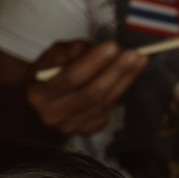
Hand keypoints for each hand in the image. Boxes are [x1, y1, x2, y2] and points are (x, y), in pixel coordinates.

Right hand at [25, 40, 147, 136]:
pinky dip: (119, 92)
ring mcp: (71, 127)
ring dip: (125, 81)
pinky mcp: (86, 131)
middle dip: (116, 72)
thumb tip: (98, 49)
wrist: (38, 105)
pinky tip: (127, 77)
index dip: (94, 62)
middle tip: (134, 55)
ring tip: (139, 61)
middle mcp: (53, 115)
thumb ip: (71, 51)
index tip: (113, 46)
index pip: (71, 78)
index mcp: (39, 93)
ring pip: (105, 103)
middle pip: (93, 94)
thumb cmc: (46, 75)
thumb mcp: (50, 57)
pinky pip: (108, 110)